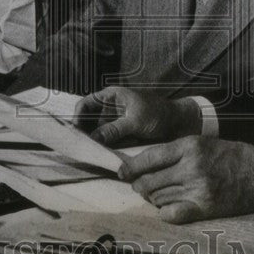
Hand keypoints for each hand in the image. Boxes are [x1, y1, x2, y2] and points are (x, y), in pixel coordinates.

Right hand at [73, 86, 200, 145]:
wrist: (178, 123)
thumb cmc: (158, 114)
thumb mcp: (135, 120)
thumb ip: (114, 129)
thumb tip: (93, 138)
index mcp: (111, 97)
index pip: (86, 104)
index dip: (77, 117)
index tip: (75, 132)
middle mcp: (110, 109)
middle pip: (88, 120)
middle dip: (83, 132)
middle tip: (78, 147)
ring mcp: (115, 122)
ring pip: (96, 132)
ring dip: (92, 142)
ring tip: (87, 154)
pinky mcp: (121, 135)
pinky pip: (107, 141)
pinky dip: (102, 148)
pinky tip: (99, 156)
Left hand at [118, 136, 253, 222]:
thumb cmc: (232, 155)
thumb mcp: (203, 142)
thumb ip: (175, 151)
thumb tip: (144, 164)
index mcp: (189, 146)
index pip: (148, 158)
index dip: (131, 167)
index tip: (123, 172)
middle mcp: (191, 167)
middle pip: (149, 182)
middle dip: (140, 186)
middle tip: (142, 186)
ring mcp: (198, 189)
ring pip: (158, 198)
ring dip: (155, 199)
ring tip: (162, 194)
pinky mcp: (205, 208)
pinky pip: (171, 215)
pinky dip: (165, 212)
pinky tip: (170, 208)